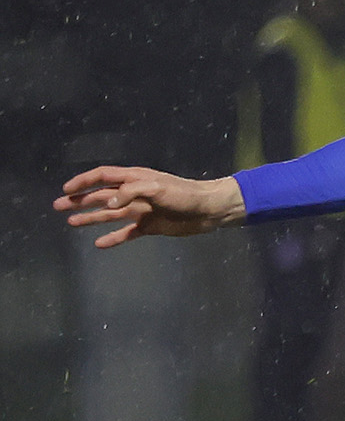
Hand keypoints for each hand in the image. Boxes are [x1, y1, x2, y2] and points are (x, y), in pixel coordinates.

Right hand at [56, 166, 243, 246]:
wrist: (209, 210)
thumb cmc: (184, 194)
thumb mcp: (157, 187)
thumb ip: (130, 192)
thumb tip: (107, 204)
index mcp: (134, 179)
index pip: (103, 177)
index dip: (83, 182)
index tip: (66, 190)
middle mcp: (134, 194)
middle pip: (101, 196)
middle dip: (79, 200)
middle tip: (58, 206)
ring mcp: (141, 210)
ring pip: (109, 214)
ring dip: (90, 217)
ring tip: (71, 222)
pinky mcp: (150, 226)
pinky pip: (127, 232)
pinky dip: (113, 237)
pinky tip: (99, 244)